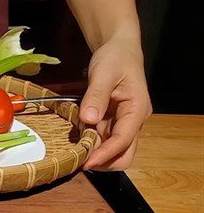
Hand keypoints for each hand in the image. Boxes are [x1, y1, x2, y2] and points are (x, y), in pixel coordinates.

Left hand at [80, 37, 151, 170]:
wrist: (118, 49)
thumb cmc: (115, 58)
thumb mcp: (104, 73)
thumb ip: (96, 96)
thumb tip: (88, 119)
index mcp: (137, 110)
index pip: (124, 140)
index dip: (105, 154)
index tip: (86, 162)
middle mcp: (133, 121)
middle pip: (124, 154)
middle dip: (103, 161)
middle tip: (78, 160)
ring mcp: (122, 123)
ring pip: (113, 151)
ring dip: (96, 154)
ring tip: (75, 152)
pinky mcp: (112, 122)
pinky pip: (103, 140)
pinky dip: (92, 145)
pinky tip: (77, 142)